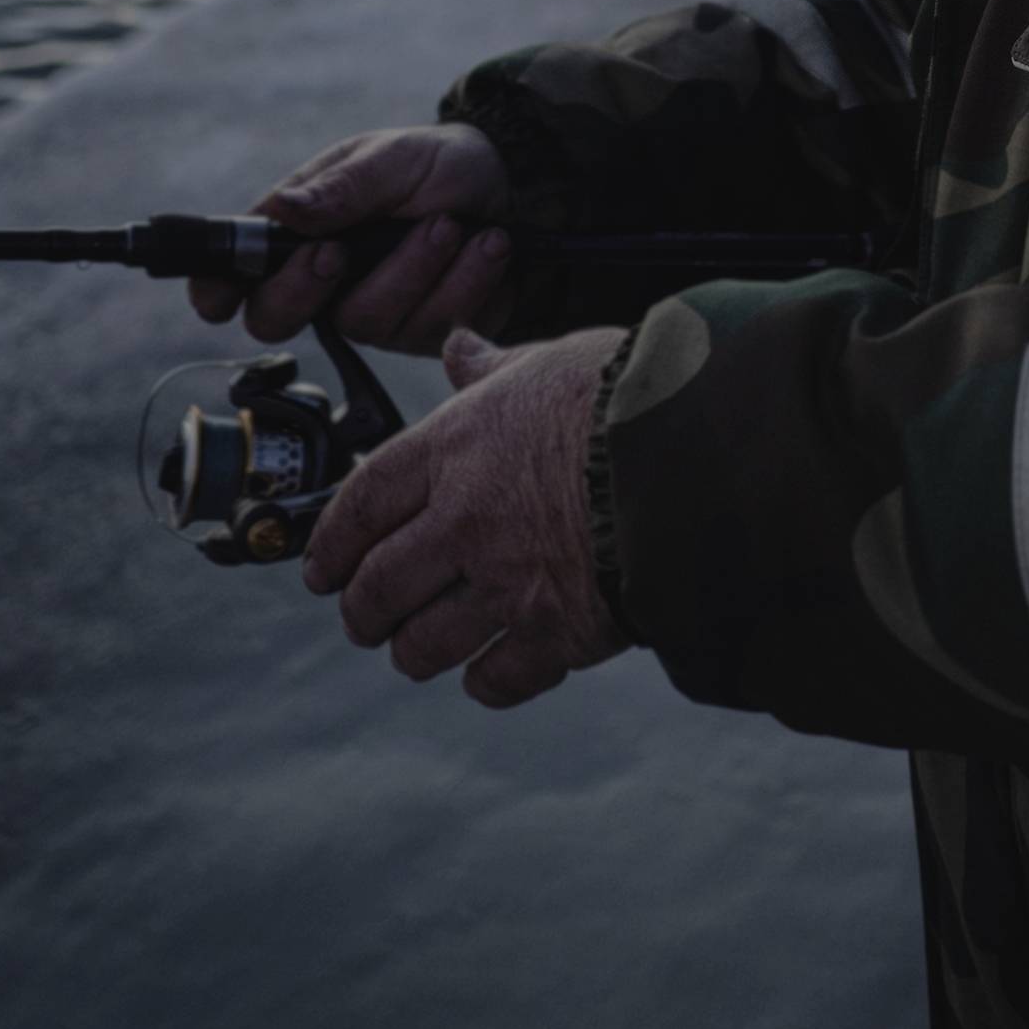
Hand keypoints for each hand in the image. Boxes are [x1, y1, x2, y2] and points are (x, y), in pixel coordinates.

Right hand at [187, 123, 515, 354]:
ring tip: (451, 223)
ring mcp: (374, 309)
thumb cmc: (437, 166)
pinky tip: (486, 244)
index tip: (218, 299)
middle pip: (277, 318)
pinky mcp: (424, 330)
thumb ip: (341, 187)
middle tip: (338, 253)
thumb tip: (282, 211)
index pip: (235, 271)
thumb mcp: (392, 158)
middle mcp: (328, 278)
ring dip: (413, 266)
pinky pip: (431, 325)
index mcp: (301, 229)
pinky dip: (465, 278)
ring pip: (365, 319)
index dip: (215, 290)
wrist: (517, 186)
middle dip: (305, 288)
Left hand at [304, 326, 627, 708]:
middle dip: (361, 610)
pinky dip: (486, 680)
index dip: (332, 542)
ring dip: (412, 651)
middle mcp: (466, 519)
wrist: (705, 449)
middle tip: (363, 617)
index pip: (363, 501)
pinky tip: (491, 669)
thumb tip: (462, 347)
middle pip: (379, 584)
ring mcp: (508, 582)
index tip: (322, 566)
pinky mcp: (557, 633)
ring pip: (424, 643)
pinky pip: (496, 678)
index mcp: (457, 445)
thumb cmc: (633, 390)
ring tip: (417, 649)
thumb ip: (497, 368)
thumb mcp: (553, 360)